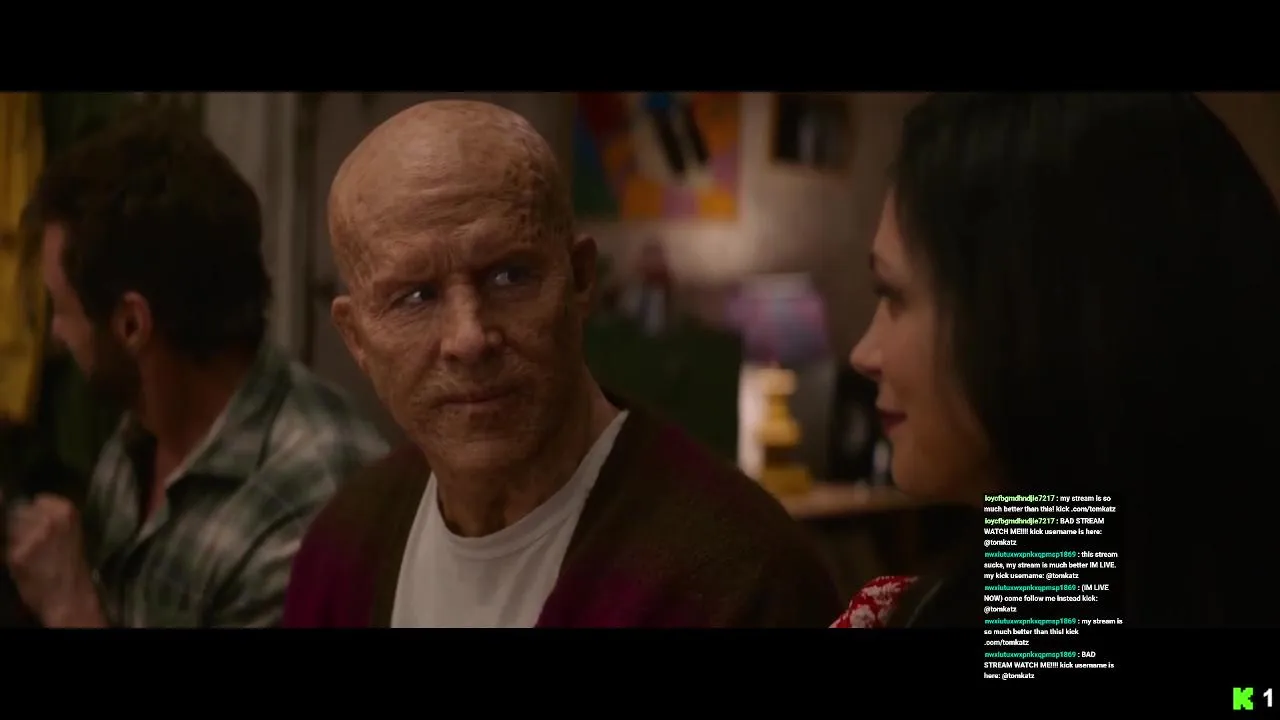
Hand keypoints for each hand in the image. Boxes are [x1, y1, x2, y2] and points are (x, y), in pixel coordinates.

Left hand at [5, 494, 104, 626]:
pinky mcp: (17, 554)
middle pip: (21, 511)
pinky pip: (6, 546)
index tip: (41, 525)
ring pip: (10, 527)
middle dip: (24, 524)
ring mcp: (31, 536)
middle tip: (34, 541)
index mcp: (66, 510)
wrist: (70, 595)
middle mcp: (48, 519)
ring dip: (15, 537)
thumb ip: (54, 518)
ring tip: (28, 552)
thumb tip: (31, 506)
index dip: (37, 513)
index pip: (38, 499)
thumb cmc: (72, 565)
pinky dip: (11, 553)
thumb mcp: (71, 533)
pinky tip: (23, 562)